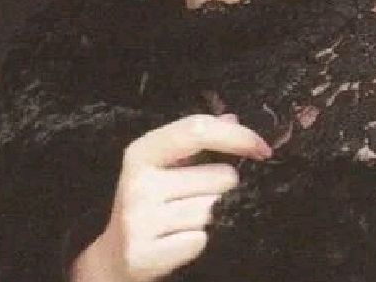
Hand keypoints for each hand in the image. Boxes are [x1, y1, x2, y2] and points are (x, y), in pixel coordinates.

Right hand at [70, 113, 271, 281]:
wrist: (112, 258)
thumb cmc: (148, 201)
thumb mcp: (164, 164)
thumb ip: (198, 140)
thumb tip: (233, 118)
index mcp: (142, 151)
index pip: (198, 130)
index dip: (238, 136)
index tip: (263, 147)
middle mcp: (138, 182)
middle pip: (218, 176)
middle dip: (220, 187)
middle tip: (195, 196)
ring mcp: (140, 220)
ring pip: (212, 210)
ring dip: (209, 215)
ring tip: (182, 219)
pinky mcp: (145, 254)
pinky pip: (200, 240)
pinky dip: (197, 242)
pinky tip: (177, 240)